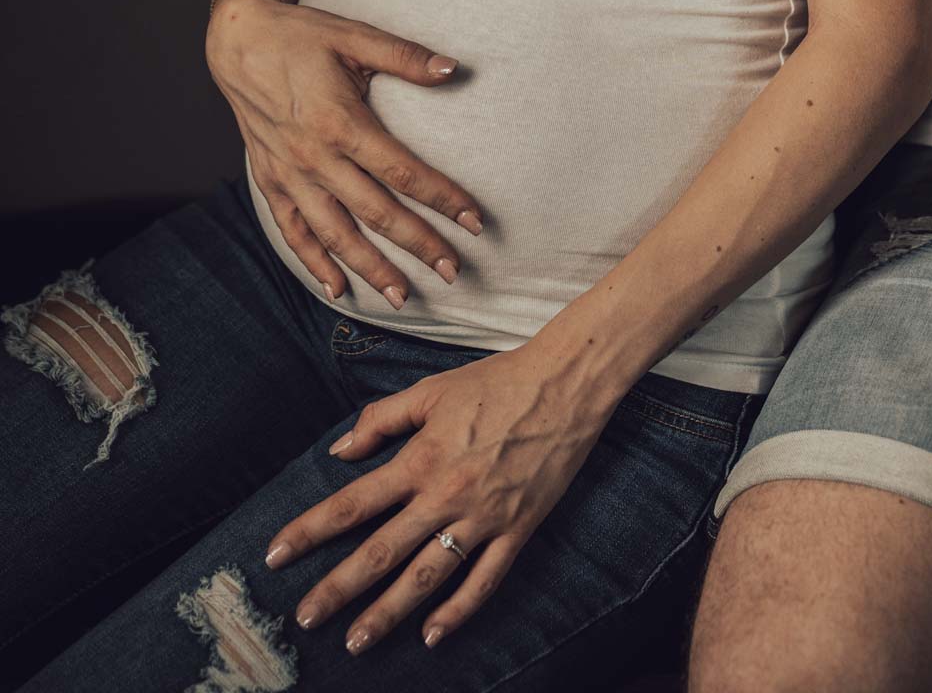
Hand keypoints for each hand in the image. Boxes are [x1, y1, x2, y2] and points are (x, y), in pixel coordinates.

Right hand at [206, 0, 483, 308]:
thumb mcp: (355, 36)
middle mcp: (315, 157)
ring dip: (370, 268)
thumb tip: (453, 69)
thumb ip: (405, 56)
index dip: (442, 198)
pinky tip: (338, 288)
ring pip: (335, 234)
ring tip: (402, 297)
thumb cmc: (301, 35)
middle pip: (376, 212)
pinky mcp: (270, 180)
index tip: (474, 222)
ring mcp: (289, 174)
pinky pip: (293, 231)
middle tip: (453, 272)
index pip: (403, 173)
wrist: (237, 40)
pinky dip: (314, 262)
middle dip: (418, 245)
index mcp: (341, 123)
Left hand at [264, 334, 615, 656]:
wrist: (564, 385)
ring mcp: (483, 518)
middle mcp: (446, 495)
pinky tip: (432, 635)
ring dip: (389, 613)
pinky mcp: (517, 530)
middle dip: (339, 588)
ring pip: (427, 577)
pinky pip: (484, 580)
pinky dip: (458, 611)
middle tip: (305, 619)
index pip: (354, 502)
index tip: (276, 555)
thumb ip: (382, 419)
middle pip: (382, 551)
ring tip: (357, 641)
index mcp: (421, 458)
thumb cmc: (496, 381)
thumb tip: (340, 451)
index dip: (311, 530)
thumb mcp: (432, 390)